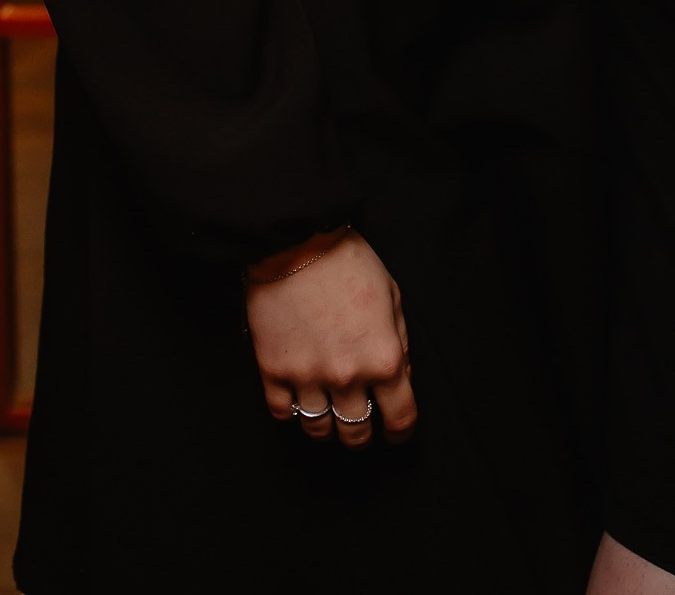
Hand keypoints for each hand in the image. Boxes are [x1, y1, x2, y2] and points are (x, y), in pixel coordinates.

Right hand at [245, 231, 415, 449]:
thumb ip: (400, 341)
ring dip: (327, 427)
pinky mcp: (272, 372)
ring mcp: (307, 378)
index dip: (401, 431)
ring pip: (319, 431)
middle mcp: (347, 377)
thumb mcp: (391, 294)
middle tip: (360, 424)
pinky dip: (292, 412)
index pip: (400, 418)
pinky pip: (283, 414)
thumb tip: (401, 376)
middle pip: (357, 435)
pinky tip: (298, 398)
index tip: (396, 431)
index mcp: (383, 358)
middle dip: (362, 434)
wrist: (295, 240)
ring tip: (328, 412)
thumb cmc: (348, 262)